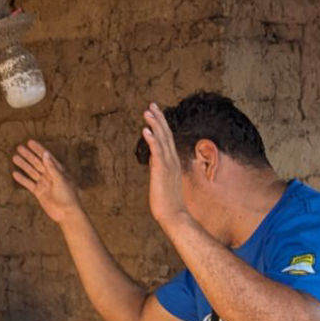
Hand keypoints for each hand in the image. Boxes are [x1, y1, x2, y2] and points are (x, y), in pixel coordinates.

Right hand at [11, 141, 83, 223]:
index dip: (38, 149)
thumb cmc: (68, 196)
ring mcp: (44, 183)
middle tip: (18, 148)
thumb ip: (52, 167)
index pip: (46, 157)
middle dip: (28, 155)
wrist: (66, 213)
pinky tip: (15, 174)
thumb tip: (45, 154)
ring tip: (14, 157)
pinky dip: (22, 179)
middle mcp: (50, 175)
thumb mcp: (60, 179)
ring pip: (31, 172)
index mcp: (58, 170)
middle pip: (37, 163)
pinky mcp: (39, 192)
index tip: (29, 142)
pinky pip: (29, 184)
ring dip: (23, 165)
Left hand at [139, 103, 187, 229]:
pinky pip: (157, 152)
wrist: (174, 215)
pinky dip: (152, 140)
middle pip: (166, 134)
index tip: (155, 112)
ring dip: (155, 124)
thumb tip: (155, 161)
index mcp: (172, 162)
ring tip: (147, 111)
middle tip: (151, 105)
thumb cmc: (168, 203)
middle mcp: (172, 160)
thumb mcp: (163, 181)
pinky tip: (145, 130)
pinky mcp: (162, 171)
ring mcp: (168, 165)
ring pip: (162, 139)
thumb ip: (160, 169)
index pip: (168, 139)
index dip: (161, 124)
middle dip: (159, 118)